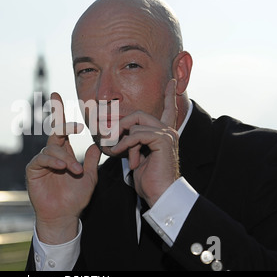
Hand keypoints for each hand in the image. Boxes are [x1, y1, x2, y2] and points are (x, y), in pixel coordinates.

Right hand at [26, 92, 101, 244]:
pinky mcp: (33, 170)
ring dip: (65, 157)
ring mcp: (41, 161)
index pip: (62, 129)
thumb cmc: (76, 198)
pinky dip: (54, 161)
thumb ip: (92, 160)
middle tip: (76, 127)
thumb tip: (98, 144)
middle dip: (61, 122)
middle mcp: (52, 154)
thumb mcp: (89, 177)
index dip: (59, 112)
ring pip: (52, 148)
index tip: (56, 94)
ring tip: (76, 170)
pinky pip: (42, 159)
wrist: (64, 216)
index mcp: (64, 152)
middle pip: (54, 131)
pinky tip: (63, 167)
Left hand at [110, 79, 179, 206]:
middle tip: (105, 137)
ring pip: (135, 123)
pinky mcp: (163, 141)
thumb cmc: (149, 180)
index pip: (168, 110)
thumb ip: (130, 142)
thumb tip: (113, 135)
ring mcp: (166, 134)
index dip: (168, 96)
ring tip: (113, 152)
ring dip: (119, 138)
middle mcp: (167, 131)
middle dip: (118, 124)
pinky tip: (117, 153)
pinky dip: (124, 143)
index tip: (172, 82)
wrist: (160, 194)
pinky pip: (136, 134)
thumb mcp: (136, 156)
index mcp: (163, 134)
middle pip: (138, 115)